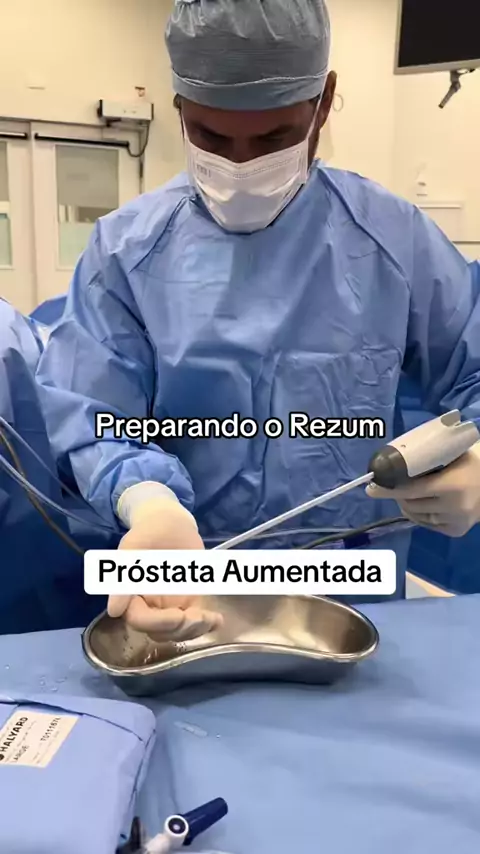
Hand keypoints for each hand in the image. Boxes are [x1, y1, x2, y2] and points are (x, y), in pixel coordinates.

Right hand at [108, 497, 222, 640]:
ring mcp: (169, 605)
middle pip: (159, 631)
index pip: (138, 619)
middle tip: (197, 616)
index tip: (179, 615)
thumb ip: (123, 576)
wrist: (171, 522)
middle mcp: (148, 604)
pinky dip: (206, 624)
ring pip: (177, 631)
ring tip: (209, 618)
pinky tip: (217, 620)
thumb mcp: (133, 547)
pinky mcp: (188, 601)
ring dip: (193, 630)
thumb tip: (114, 611)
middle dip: (178, 629)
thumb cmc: (148, 531)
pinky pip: (195, 620)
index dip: (157, 623)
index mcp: (130, 595)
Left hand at [366, 443, 479, 536]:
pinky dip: (420, 515)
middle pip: (411, 504)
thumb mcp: (451, 453)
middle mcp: (454, 507)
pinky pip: (428, 524)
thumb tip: (393, 461)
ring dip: (407, 506)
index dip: (388, 490)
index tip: (371, 488)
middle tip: (390, 486)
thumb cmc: (471, 461)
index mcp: (451, 485)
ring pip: (417, 517)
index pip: (410, 490)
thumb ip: (426, 459)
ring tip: (405, 494)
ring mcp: (456, 521)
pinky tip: (421, 504)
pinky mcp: (456, 531)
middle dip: (398, 496)